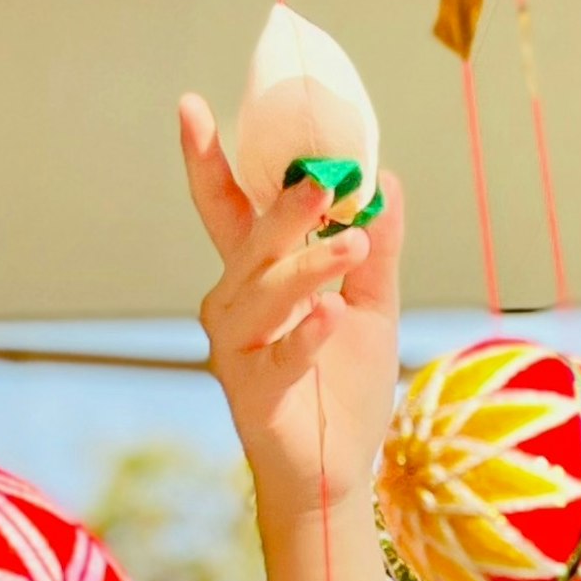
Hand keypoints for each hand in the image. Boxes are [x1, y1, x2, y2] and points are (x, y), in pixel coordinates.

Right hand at [180, 93, 400, 580]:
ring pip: (263, 296)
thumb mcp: (372, 307)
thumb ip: (376, 249)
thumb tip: (386, 181)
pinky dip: (305, 336)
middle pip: (248, 244)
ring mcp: (236, 352)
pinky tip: (331, 316)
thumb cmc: (343, 388)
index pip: (229, 209)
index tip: (194, 105)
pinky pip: (277, 358)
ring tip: (351, 244)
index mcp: (257, 279)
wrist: (339, 474)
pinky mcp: (253, 397)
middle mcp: (233, 308)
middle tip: (318, 179)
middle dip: (281, 209)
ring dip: (308, 267)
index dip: (210, 161)